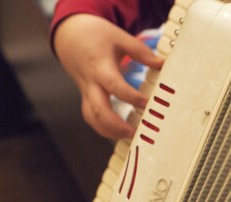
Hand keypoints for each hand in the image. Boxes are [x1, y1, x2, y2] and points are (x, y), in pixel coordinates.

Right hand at [54, 14, 163, 138]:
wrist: (70, 36)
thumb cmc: (95, 36)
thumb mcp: (119, 37)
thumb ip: (140, 51)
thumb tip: (161, 63)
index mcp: (100, 67)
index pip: (114, 86)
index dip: (130, 97)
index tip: (146, 104)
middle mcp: (91, 83)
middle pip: (98, 109)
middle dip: (116, 125)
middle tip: (135, 133)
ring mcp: (86, 92)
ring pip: (91, 117)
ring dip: (108, 131)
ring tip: (129, 137)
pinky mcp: (86, 97)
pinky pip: (91, 117)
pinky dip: (103, 128)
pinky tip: (119, 133)